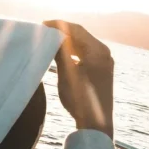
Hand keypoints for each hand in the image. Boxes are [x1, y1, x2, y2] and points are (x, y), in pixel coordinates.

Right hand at [43, 21, 113, 139]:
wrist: (96, 123)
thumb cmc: (80, 99)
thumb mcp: (66, 74)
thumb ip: (60, 52)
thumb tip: (53, 35)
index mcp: (97, 51)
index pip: (76, 29)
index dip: (59, 25)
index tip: (43, 24)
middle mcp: (104, 52)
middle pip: (82, 34)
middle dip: (63, 31)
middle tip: (45, 30)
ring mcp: (105, 61)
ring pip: (84, 43)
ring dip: (69, 40)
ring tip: (51, 40)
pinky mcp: (103, 69)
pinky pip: (88, 53)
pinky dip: (75, 50)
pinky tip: (63, 52)